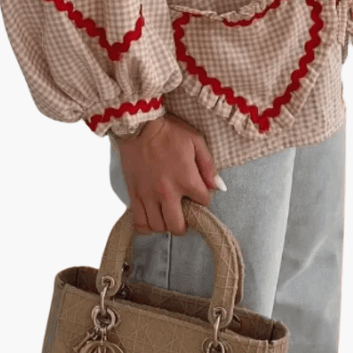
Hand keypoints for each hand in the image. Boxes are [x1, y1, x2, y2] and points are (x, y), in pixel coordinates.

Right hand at [116, 114, 218, 235]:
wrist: (140, 125)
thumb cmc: (170, 130)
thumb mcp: (196, 141)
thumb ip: (208, 166)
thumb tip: (219, 186)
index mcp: (186, 178)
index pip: (203, 202)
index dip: (203, 198)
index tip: (199, 192)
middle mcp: (167, 192)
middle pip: (178, 226)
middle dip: (185, 223)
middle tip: (185, 213)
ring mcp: (149, 195)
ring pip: (159, 227)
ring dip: (166, 224)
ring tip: (168, 213)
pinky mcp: (134, 194)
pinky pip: (139, 222)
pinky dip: (147, 226)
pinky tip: (153, 218)